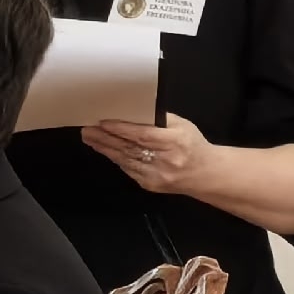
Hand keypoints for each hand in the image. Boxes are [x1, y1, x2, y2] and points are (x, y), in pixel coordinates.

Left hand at [82, 114, 215, 194]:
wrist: (206, 174)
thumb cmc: (192, 145)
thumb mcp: (182, 125)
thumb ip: (159, 118)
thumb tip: (133, 108)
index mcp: (175, 142)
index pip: (143, 135)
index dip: (121, 129)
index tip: (103, 122)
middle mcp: (165, 160)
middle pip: (130, 148)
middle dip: (106, 138)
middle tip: (88, 130)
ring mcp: (157, 175)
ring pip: (125, 160)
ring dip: (105, 149)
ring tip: (90, 138)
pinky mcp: (150, 185)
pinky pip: (128, 169)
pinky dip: (116, 158)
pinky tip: (105, 150)